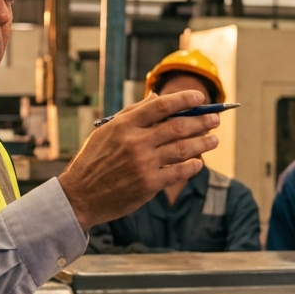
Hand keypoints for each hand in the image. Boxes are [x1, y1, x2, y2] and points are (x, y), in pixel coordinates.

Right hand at [59, 91, 219, 229]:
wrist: (80, 196)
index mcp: (124, 125)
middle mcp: (136, 142)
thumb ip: (132, 113)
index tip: (199, 97)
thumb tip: (158, 97)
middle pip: (178, 126)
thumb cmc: (93, 161)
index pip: (161, 106)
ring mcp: (143, 164)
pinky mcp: (148, 185)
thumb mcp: (106, 131)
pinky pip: (178, 172)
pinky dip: (192, 166)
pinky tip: (198, 162)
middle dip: (201, 122)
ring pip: (183, 149)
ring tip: (213, 140)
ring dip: (202, 143)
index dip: (184, 100)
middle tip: (215, 120)